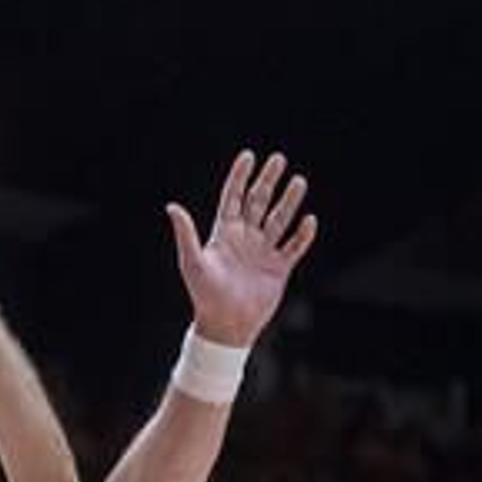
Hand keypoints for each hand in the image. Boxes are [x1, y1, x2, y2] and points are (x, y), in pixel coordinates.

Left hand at [166, 150, 316, 347]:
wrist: (224, 326)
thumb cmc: (204, 295)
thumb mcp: (193, 261)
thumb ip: (186, 233)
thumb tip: (171, 206)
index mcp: (224, 234)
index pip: (233, 197)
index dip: (240, 177)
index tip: (248, 156)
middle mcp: (245, 239)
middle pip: (259, 202)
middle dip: (268, 181)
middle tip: (278, 159)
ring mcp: (263, 252)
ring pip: (279, 220)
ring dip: (289, 201)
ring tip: (299, 181)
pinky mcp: (279, 268)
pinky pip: (294, 247)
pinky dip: (302, 235)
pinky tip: (309, 220)